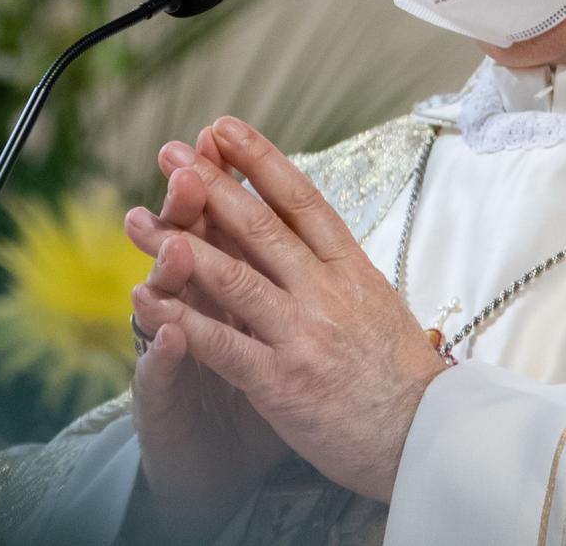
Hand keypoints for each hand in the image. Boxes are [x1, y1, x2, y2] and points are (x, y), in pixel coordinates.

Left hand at [125, 116, 447, 502]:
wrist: (428, 437)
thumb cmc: (401, 374)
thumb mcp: (377, 300)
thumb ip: (335, 264)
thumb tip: (302, 222)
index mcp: (350, 268)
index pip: (300, 200)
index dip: (259, 159)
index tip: (223, 128)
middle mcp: (325, 292)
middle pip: (259, 227)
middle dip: (209, 186)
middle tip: (170, 153)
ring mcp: (302, 335)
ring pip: (232, 278)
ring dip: (178, 246)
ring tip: (137, 220)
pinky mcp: (281, 382)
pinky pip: (221, 345)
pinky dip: (180, 322)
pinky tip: (145, 302)